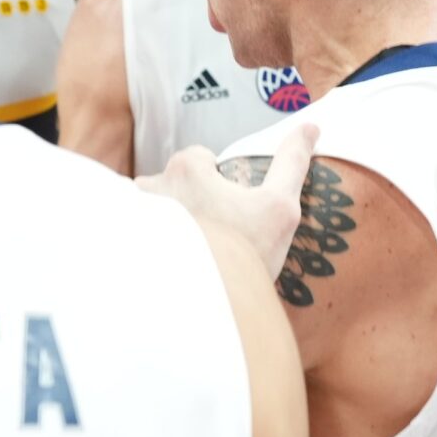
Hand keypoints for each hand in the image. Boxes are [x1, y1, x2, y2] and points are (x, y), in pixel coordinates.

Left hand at [143, 123, 319, 281]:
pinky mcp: (126, 244)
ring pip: (149, 205)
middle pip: (173, 180)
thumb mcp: (281, 207)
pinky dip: (145, 239)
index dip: (218, 178)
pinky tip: (167, 259)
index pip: (200, 157)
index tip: (231, 206)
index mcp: (186, 169)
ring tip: (188, 246)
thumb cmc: (245, 254)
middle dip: (189, 198)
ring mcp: (136, 217)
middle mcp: (152, 187)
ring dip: (164, 217)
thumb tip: (310, 128)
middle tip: (213, 230)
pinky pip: (132, 231)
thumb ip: (292, 163)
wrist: (208, 308)